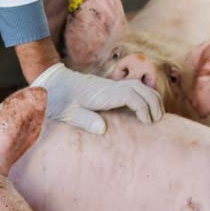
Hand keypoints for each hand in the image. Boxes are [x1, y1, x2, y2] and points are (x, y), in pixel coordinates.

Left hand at [32, 63, 162, 134]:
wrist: (51, 81)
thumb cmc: (58, 99)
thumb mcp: (66, 113)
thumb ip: (84, 120)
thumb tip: (103, 129)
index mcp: (102, 94)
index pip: (131, 95)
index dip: (144, 108)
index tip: (147, 123)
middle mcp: (110, 87)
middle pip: (141, 89)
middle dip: (154, 104)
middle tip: (157, 122)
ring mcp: (111, 86)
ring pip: (139, 86)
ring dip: (152, 99)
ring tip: (156, 118)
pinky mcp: (110, 88)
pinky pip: (133, 88)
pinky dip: (145, 97)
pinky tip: (145, 111)